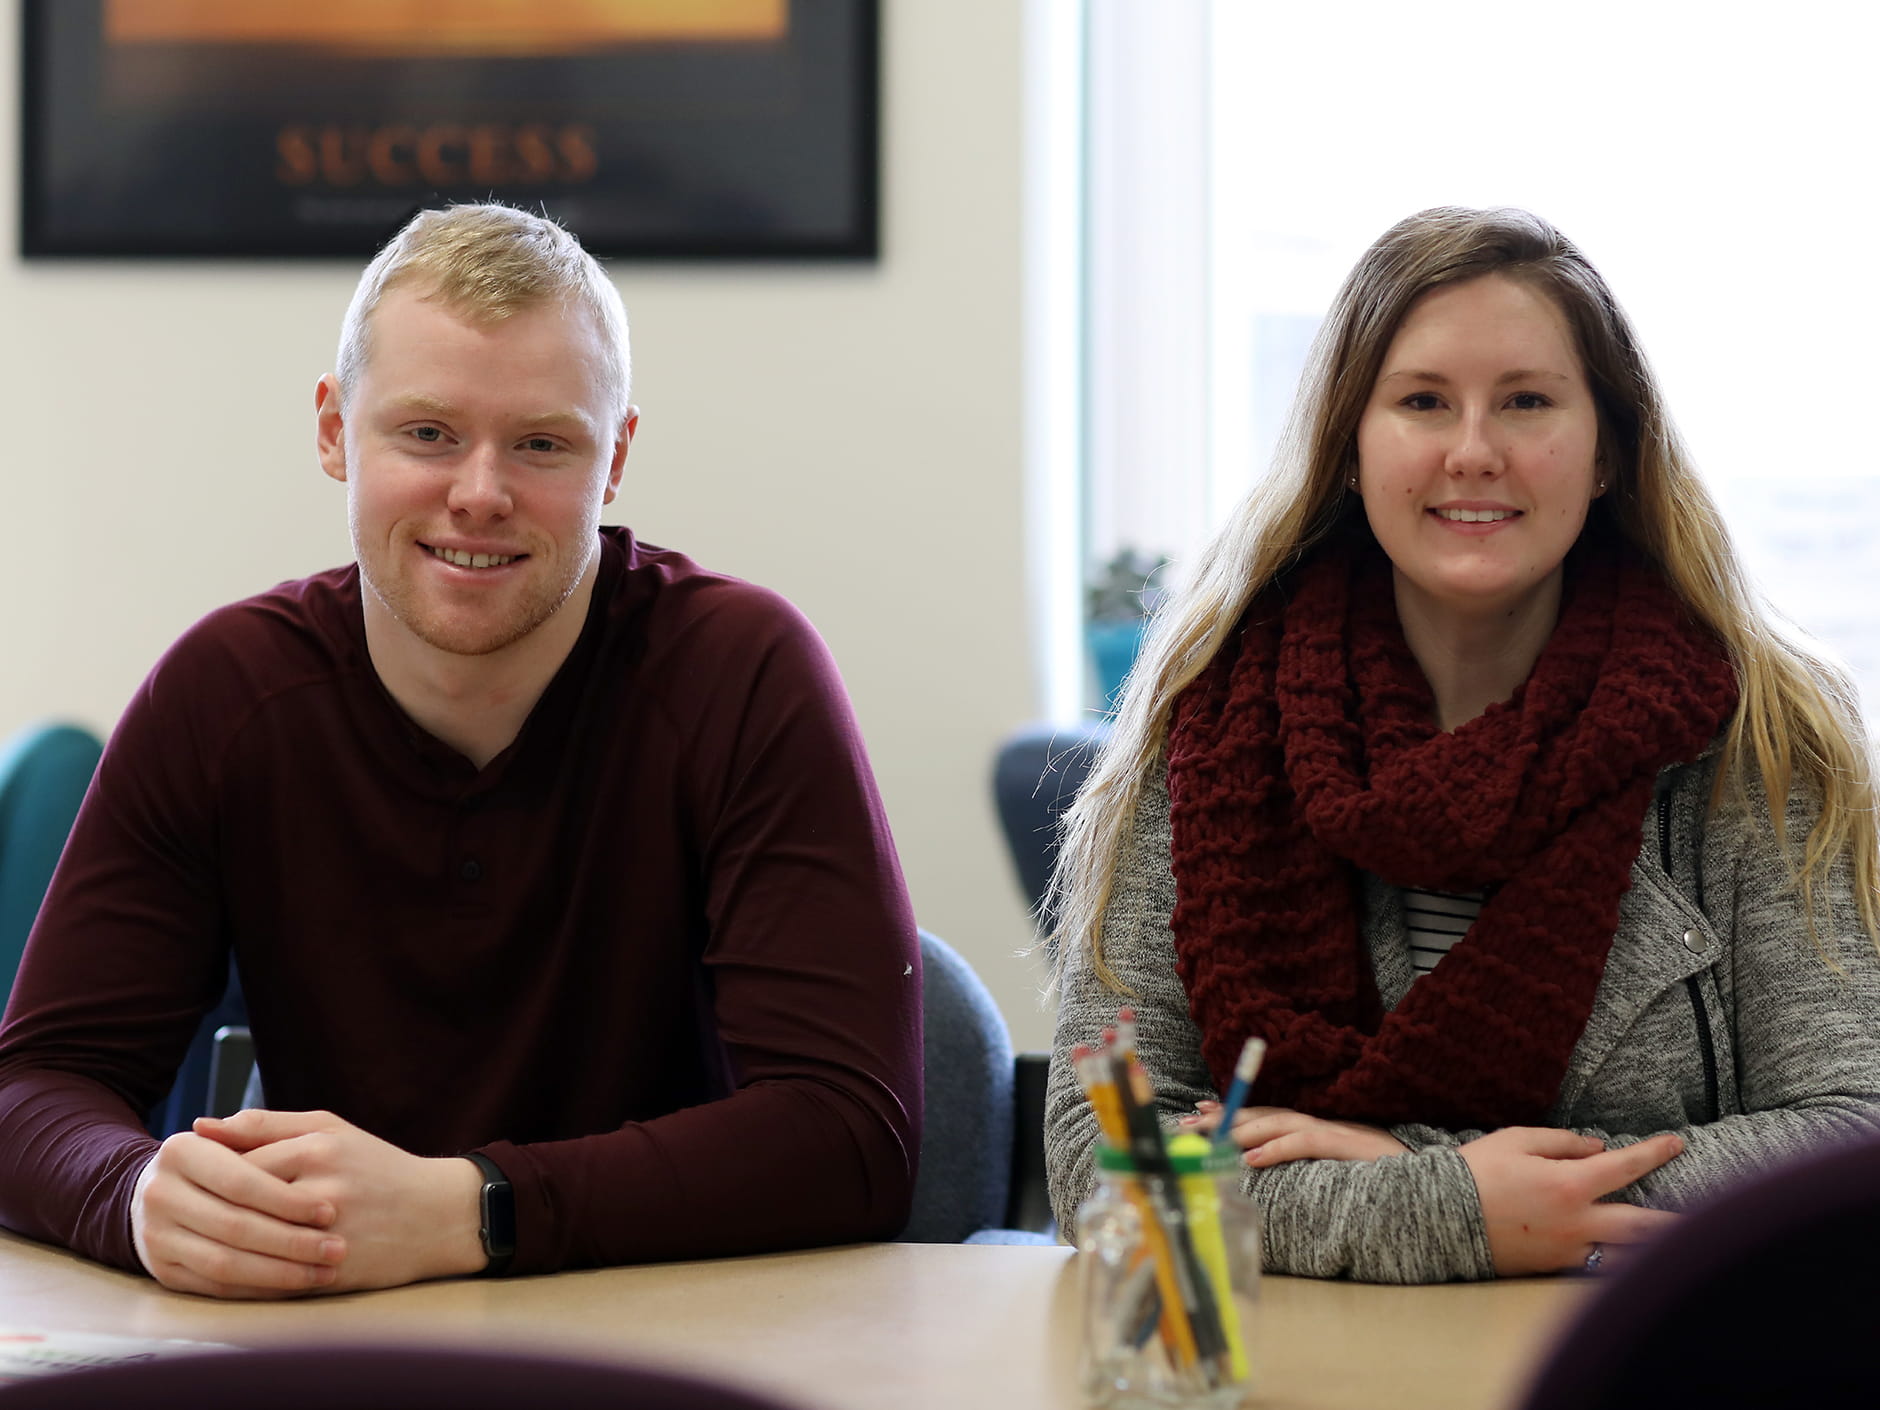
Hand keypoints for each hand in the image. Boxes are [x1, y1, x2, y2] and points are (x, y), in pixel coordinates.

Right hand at [130, 1130, 345, 1298]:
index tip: (329, 1212)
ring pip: (224, 1263)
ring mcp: (155, 1236)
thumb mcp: (245, 1134)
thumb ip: (254, 1126)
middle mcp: (158, 1194)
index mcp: (179, 1152)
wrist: (175, 1191)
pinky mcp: (163, 1270)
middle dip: (290, 1241)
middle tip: (336, 1250)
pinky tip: (294, 1285)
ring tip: (324, 1272)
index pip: (240, 1182)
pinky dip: (259, 1289)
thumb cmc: (230, 1157)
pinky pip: (216, 1286)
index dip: (286, 1200)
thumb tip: (228, 1125)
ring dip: (279, 1273)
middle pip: (233, 1226)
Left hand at [195, 1109, 486, 1292]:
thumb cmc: (378, 1166)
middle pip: (239, 1208)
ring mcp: (328, 1236)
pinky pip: (271, 1280)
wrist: (438, 1215)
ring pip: (251, 1249)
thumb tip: (201, 1127)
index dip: (207, 1181)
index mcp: (317, 1151)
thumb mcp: (329, 1130)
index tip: (194, 1187)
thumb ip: (266, 1125)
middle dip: (210, 1217)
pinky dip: (244, 1279)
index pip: (235, 1167)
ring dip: (222, 1250)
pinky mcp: (333, 1272)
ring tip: (206, 1245)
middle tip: (193, 1220)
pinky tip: (231, 1272)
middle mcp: (322, 1191)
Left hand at [1181, 1102, 1408, 1165]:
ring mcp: (1332, 1132)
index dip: (1232, 1110)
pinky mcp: (1344, 1146)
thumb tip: (1272, 1168)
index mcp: (1316, 1127)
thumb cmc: (1384, 1175)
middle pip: (1262, 1114)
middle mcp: (1319, 1123)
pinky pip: (1303, 1143)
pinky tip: (1249, 1157)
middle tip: (1188, 1122)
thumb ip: (1310, 1162)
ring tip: (1209, 1135)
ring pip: (1276, 1123)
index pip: (1265, 1114)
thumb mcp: (1340, 1167)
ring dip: (1239, 1127)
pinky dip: (1275, 1148)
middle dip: (1223, 1117)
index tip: (1199, 1109)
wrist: (1431, 1178)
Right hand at [1458, 1126, 1682, 1275]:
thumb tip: (1597, 1148)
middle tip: (1711, 1216)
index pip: (1626, 1166)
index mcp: (1569, 1185)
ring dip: (1652, 1246)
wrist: (1440, 1218)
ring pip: (1625, 1252)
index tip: (1678, 1143)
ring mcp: (1567, 1250)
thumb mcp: (1515, 1141)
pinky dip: (1613, 1254)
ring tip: (1677, 1240)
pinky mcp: (1552, 1267)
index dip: (1656, 1153)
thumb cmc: (1476, 1171)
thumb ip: (1561, 1142)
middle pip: (1644, 1226)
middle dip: (1679, 1220)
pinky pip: (1593, 1260)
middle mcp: (1577, 1222)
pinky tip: (1627, 1251)